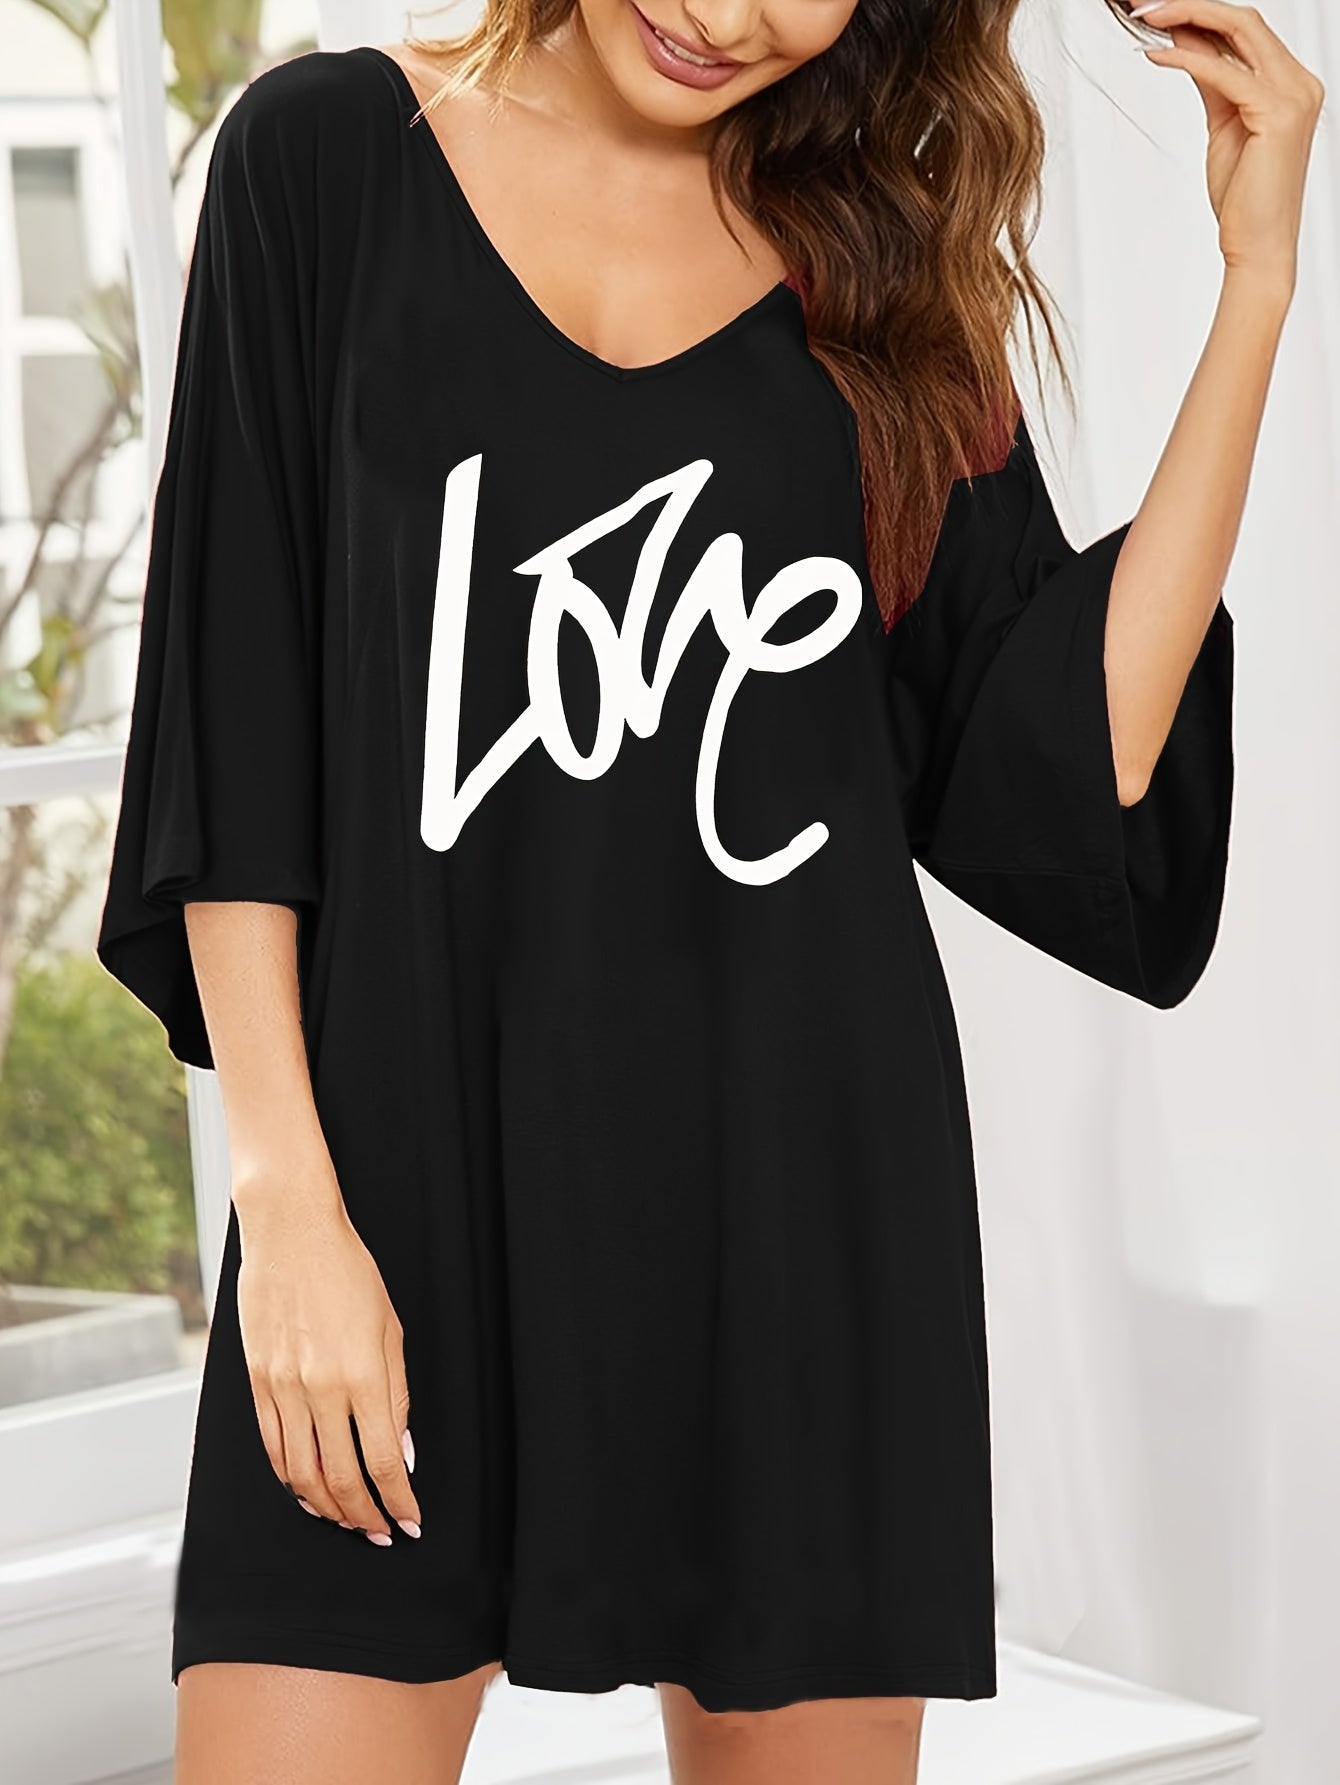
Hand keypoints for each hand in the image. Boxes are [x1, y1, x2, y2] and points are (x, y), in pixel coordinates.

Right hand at [235, 1178, 421, 1545]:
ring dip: (327, 1507)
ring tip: (347, 1518)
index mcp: (362, 1375)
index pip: (382, 1462)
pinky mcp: (256, 1381)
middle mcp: (320, 1389)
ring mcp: (283, 1388)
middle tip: (379, 1531)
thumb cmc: (348, 1271)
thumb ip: (396, 1394)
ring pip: (301, 1473)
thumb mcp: (390, 1328)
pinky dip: (291, 1477)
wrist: (291, 1233)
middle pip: (341, 1478)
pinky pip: (273, 1446)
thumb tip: (401, 1449)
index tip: (408, 1520)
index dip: (397, 1501)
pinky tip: (307, 1489)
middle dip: (364, 1515)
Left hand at [1131, 1, 1324, 295]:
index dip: (1200, 12)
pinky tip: (1155, 55)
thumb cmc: (1243, 198)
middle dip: (1191, 4)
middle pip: (1244, 19)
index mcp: (1291, 83)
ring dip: (1186, 16)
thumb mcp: (1223, 125)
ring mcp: (1294, 95)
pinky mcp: (1275, 114)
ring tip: (1145, 15)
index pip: (1245, 30)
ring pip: (1238, 30)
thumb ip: (1210, 81)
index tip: (1158, 8)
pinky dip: (1185, 58)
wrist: (1258, 247)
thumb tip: (1183, 42)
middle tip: (1143, 3)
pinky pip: (1223, 72)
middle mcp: (1300, 82)